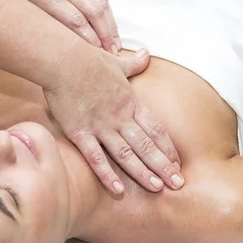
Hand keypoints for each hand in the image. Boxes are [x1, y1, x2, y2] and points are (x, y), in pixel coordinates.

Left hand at [11, 0, 120, 52]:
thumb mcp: (27, 3)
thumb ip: (43, 21)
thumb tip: (58, 43)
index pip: (76, 22)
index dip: (89, 40)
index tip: (95, 54)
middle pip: (94, 15)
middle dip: (105, 37)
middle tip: (112, 54)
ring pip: (101, 7)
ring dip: (111, 28)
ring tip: (116, 45)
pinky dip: (110, 16)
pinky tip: (112, 28)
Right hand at [43, 44, 183, 193]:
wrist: (63, 60)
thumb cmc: (88, 58)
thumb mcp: (116, 62)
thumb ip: (133, 64)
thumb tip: (145, 53)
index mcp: (130, 102)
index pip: (155, 129)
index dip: (168, 148)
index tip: (178, 163)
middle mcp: (120, 117)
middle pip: (147, 145)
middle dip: (164, 166)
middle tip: (178, 184)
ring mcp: (101, 126)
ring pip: (127, 154)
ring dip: (143, 172)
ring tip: (158, 188)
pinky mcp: (80, 132)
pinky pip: (95, 157)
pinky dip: (106, 174)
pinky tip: (117, 189)